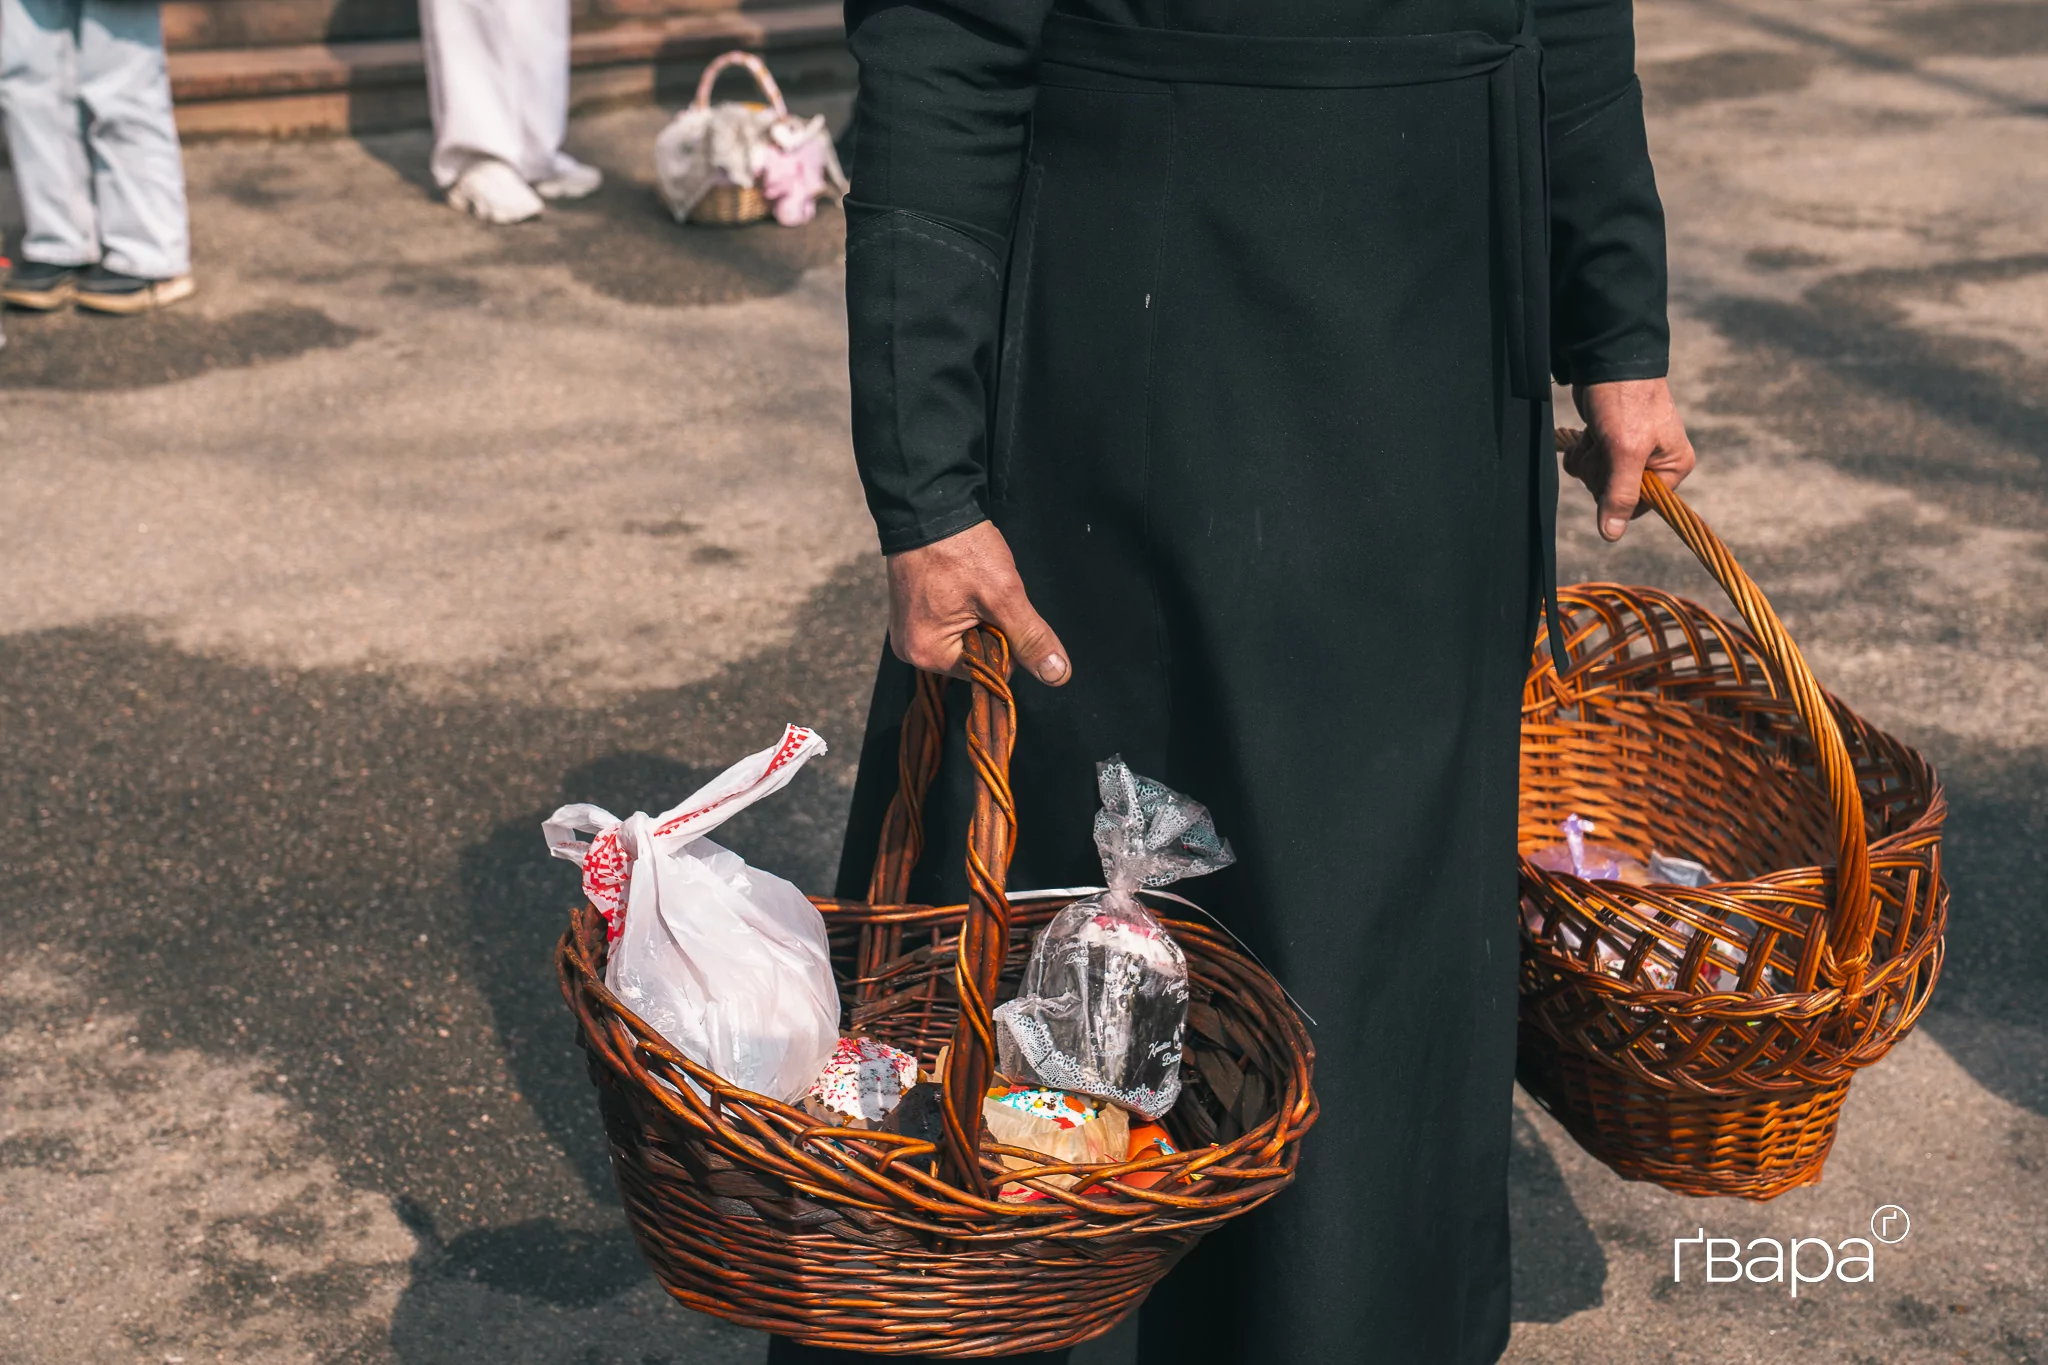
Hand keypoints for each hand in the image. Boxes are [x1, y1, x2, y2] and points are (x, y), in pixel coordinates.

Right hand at [886, 521, 1071, 685]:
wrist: (928, 506)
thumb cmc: (962, 549)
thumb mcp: (1004, 596)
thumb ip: (1031, 637)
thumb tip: (1058, 675)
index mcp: (927, 654)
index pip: (987, 671)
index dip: (1006, 642)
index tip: (1001, 608)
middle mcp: (910, 651)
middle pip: (974, 657)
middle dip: (990, 627)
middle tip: (984, 592)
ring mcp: (908, 632)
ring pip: (965, 639)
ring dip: (979, 616)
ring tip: (971, 585)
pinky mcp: (911, 614)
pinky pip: (949, 624)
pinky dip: (965, 608)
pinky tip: (961, 585)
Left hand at [1565, 378, 1696, 540]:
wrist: (1606, 360)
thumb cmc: (1625, 402)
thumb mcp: (1624, 451)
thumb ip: (1619, 494)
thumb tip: (1611, 535)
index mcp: (1673, 467)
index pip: (1638, 506)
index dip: (1617, 493)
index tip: (1615, 466)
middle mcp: (1655, 463)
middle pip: (1613, 495)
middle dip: (1599, 471)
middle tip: (1605, 443)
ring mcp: (1630, 454)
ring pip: (1596, 481)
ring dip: (1588, 459)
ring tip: (1598, 433)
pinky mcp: (1608, 444)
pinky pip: (1586, 466)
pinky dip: (1580, 453)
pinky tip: (1586, 434)